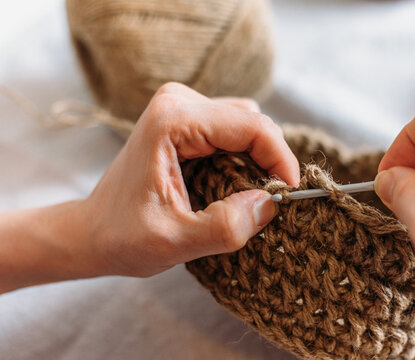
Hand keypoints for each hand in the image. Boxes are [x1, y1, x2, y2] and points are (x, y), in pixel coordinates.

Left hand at [83, 83, 299, 276]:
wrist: (92, 232)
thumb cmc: (123, 236)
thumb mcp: (175, 242)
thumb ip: (226, 226)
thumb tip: (270, 203)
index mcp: (173, 121)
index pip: (252, 127)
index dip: (280, 160)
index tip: (290, 195)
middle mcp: (178, 102)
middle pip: (252, 122)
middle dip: (270, 161)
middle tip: (271, 201)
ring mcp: (181, 107)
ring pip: (247, 125)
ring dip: (258, 160)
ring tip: (247, 196)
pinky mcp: (185, 120)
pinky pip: (234, 131)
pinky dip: (244, 158)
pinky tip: (232, 185)